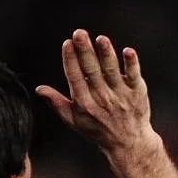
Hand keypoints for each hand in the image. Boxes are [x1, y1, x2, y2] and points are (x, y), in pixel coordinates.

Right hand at [36, 29, 162, 159]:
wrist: (129, 143)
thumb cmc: (99, 130)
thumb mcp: (74, 120)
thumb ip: (57, 103)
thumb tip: (39, 89)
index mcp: (85, 103)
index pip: (75, 78)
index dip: (70, 60)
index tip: (67, 43)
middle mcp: (102, 98)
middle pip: (92, 70)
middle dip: (85, 51)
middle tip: (79, 33)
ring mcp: (121, 95)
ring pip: (112, 71)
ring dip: (106, 54)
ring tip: (101, 39)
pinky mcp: (137, 93)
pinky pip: (135, 76)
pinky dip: (132, 64)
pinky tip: (128, 51)